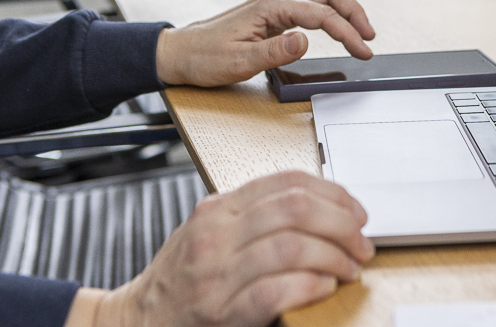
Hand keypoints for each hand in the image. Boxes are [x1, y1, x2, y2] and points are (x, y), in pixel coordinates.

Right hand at [65, 171, 374, 326]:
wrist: (134, 323)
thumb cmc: (179, 280)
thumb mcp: (209, 233)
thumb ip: (254, 217)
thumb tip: (320, 210)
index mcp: (219, 208)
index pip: (286, 182)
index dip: (332, 193)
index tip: (356, 210)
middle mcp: (216, 234)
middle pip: (295, 209)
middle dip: (341, 223)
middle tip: (361, 243)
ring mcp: (216, 274)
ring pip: (291, 246)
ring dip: (333, 256)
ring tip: (349, 268)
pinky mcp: (221, 312)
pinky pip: (275, 290)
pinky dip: (309, 285)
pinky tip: (324, 286)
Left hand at [155, 0, 375, 86]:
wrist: (180, 52)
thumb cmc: (205, 58)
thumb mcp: (238, 61)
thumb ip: (274, 51)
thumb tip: (304, 40)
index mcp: (270, 7)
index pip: (321, 15)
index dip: (347, 33)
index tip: (363, 51)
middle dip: (353, 11)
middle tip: (370, 36)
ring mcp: (273, 3)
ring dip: (343, 7)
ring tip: (360, 30)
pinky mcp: (272, 12)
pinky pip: (309, 1)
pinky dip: (329, 9)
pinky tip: (334, 23)